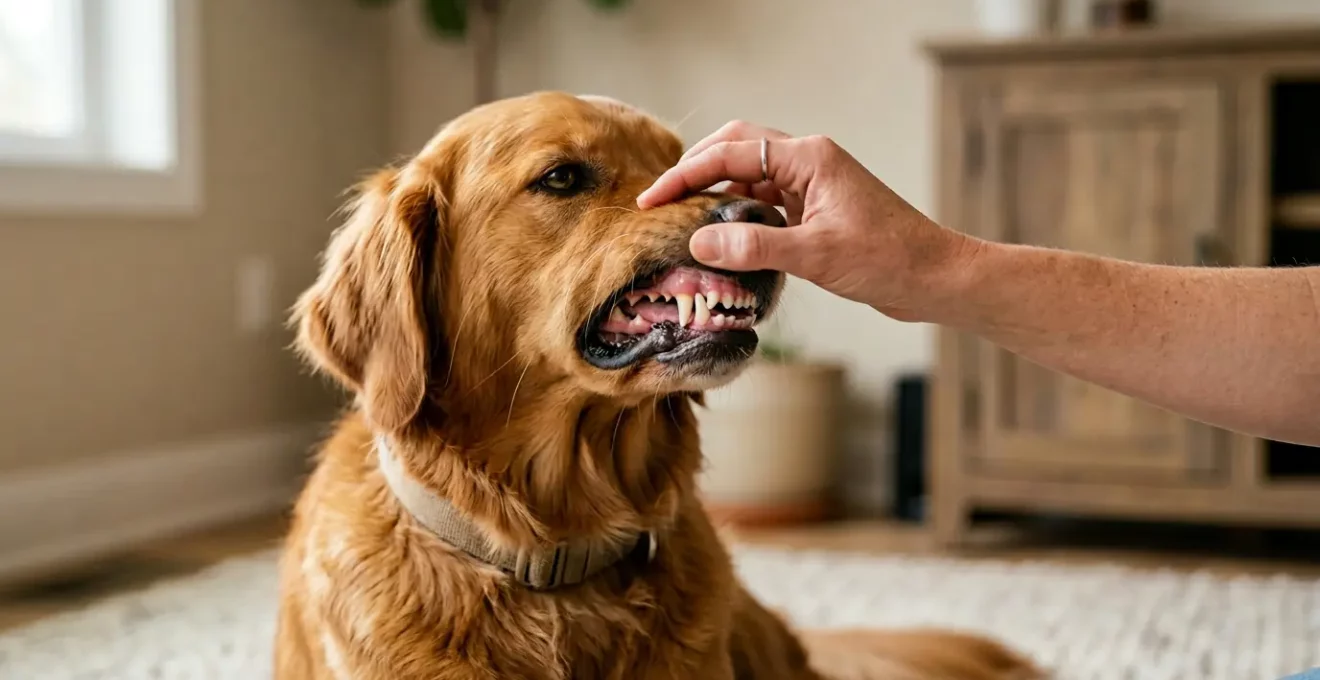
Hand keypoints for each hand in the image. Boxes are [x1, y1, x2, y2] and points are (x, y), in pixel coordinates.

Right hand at [637, 121, 977, 320]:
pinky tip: (723, 241)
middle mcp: (808, 162)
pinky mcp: (816, 210)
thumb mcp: (816, 254)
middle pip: (736, 149)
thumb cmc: (888, 259)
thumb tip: (699, 243)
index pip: (730, 153)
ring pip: (749, 177)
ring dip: (716, 195)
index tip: (653, 200)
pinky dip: (738, 217)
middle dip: (695, 172)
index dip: (686, 175)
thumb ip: (754, 247)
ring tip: (682, 222)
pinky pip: (765, 203)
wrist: (935, 278)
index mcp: (808, 158)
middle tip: (660, 203)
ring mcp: (812, 186)